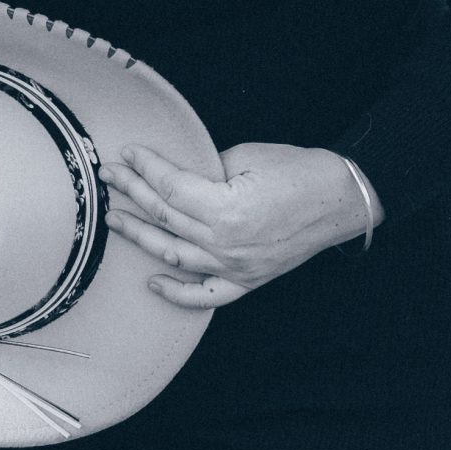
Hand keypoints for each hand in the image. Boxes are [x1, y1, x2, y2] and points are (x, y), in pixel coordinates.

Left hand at [101, 140, 383, 309]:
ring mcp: (236, 267)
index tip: (128, 154)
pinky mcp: (247, 280)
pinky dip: (177, 293)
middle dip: (132, 193)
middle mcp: (226, 243)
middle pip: (165, 217)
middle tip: (109, 177)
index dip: (146, 168)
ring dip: (140, 236)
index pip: (170, 188)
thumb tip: (175, 176)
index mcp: (226, 208)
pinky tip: (152, 282)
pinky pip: (206, 295)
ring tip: (116, 219)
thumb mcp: (247, 156)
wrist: (341, 199)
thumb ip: (206, 170)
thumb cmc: (299, 170)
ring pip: (174, 255)